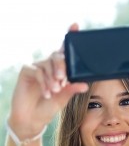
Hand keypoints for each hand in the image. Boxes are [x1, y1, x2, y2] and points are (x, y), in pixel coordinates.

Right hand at [9, 24, 87, 138]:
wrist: (32, 120)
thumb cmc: (48, 108)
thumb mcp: (63, 99)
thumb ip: (72, 89)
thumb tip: (85, 84)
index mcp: (59, 69)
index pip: (64, 51)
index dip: (69, 37)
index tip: (76, 25)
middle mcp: (48, 65)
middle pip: (57, 56)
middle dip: (61, 67)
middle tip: (62, 80)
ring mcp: (36, 67)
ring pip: (47, 64)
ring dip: (52, 78)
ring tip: (55, 91)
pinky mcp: (26, 71)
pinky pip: (37, 71)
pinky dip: (44, 83)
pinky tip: (47, 93)